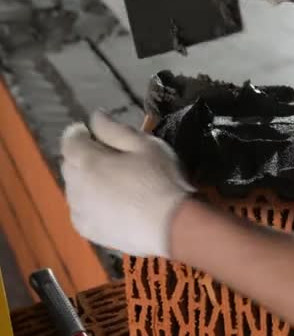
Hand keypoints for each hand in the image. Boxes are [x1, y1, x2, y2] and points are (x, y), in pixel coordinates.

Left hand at [61, 110, 193, 257]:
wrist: (171, 226)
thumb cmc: (161, 180)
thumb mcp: (144, 145)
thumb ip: (115, 128)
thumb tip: (95, 116)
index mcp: (87, 161)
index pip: (70, 139)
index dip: (79, 132)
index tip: (91, 131)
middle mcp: (75, 185)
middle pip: (69, 163)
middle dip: (82, 156)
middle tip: (108, 156)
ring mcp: (79, 210)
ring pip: (74, 188)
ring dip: (85, 181)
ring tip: (111, 182)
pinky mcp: (88, 230)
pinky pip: (80, 211)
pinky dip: (89, 203)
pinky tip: (109, 203)